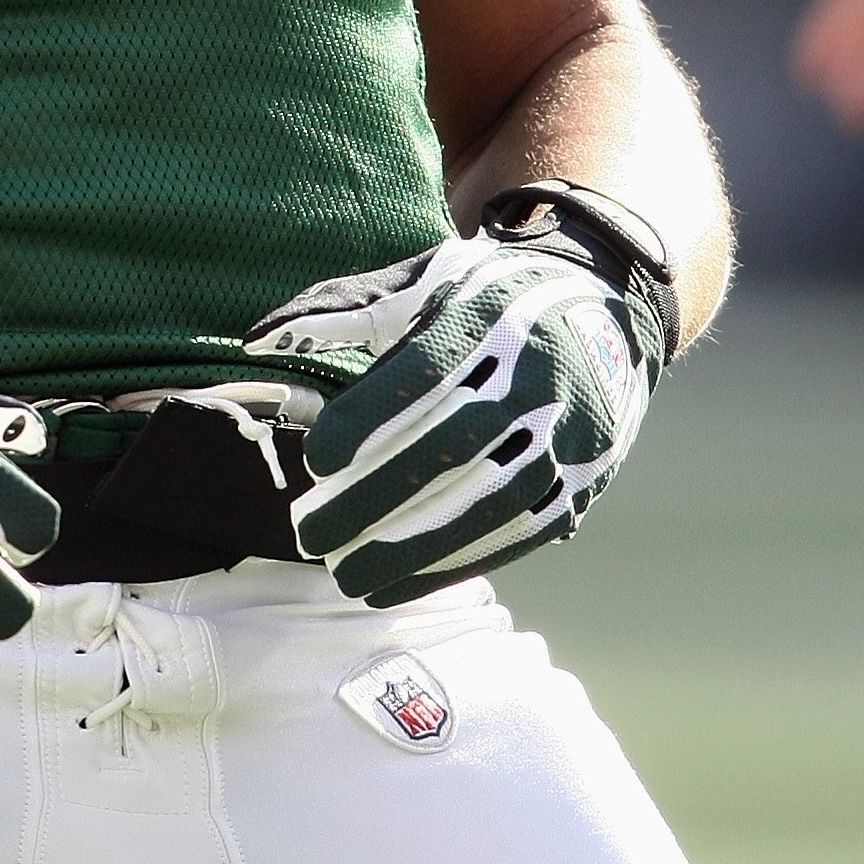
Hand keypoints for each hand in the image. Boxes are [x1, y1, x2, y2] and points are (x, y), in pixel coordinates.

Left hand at [249, 190, 673, 606]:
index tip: (314, 460)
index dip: (369, 420)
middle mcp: (538, 375)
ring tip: (348, 576)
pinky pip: (518, 533)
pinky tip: (400, 583)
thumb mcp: (424, 281)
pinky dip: (456, 563)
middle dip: (377, 499)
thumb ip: (341, 308)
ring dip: (414, 548)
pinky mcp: (583, 481)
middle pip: (453, 446)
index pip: (425, 374)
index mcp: (491, 317)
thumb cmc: (487, 296)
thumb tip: (256, 342)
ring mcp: (569, 433)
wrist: (607, 303)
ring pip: (489, 501)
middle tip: (311, 536)